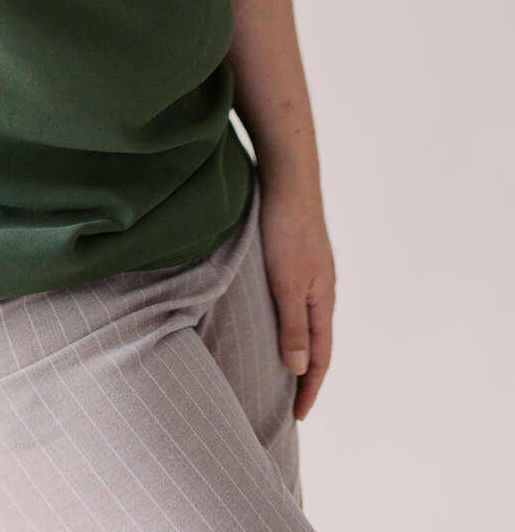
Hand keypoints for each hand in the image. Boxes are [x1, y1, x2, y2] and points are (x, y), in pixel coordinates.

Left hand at [257, 167, 335, 421]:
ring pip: (305, 321)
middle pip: (316, 342)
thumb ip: (293, 325)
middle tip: (289, 403)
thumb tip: (299, 368)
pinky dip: (288, 321)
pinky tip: (271, 319)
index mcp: (323, 300)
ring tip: (279, 369)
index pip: (321, 357)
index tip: (298, 418)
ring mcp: (310, 272)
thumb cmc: (287, 229)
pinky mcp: (296, 256)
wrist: (288, 177)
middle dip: (305, 374)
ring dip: (296, 347)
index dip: (310, 388)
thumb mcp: (287, 282)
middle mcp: (321, 289)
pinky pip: (295, 301)